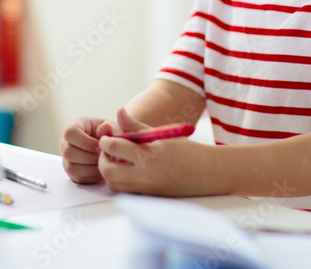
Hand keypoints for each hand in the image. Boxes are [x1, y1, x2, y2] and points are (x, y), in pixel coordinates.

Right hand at [60, 116, 115, 183]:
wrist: (110, 147)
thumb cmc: (110, 134)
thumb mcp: (112, 126)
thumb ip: (110, 127)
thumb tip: (105, 128)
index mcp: (73, 126)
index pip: (70, 133)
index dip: (85, 141)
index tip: (100, 146)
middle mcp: (65, 143)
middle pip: (68, 152)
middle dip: (90, 157)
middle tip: (103, 156)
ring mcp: (66, 159)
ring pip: (72, 168)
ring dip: (91, 167)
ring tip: (103, 162)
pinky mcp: (71, 173)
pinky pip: (78, 178)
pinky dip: (92, 176)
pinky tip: (101, 169)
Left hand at [97, 109, 218, 196]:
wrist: (207, 173)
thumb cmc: (186, 151)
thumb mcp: (161, 135)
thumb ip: (136, 126)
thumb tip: (118, 111)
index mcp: (148, 156)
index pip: (114, 147)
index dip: (107, 141)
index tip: (108, 138)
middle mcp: (145, 175)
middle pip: (108, 171)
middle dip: (103, 160)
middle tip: (107, 152)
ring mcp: (146, 189)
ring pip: (113, 185)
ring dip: (110, 173)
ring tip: (117, 161)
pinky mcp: (148, 197)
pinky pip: (125, 191)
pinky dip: (121, 182)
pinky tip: (128, 172)